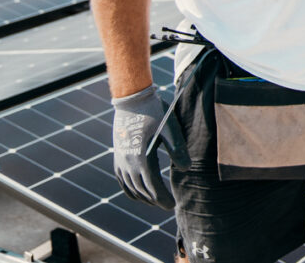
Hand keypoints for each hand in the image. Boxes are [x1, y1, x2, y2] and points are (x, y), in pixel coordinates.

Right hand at [111, 84, 182, 207]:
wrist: (133, 100)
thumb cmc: (154, 112)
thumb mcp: (169, 128)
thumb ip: (177, 149)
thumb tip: (186, 168)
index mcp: (141, 158)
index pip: (151, 186)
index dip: (162, 197)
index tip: (172, 205)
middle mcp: (127, 162)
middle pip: (141, 190)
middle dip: (154, 200)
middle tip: (167, 205)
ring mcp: (120, 160)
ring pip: (130, 187)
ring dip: (142, 197)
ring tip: (155, 201)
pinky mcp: (117, 156)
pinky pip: (121, 180)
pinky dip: (129, 189)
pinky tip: (138, 192)